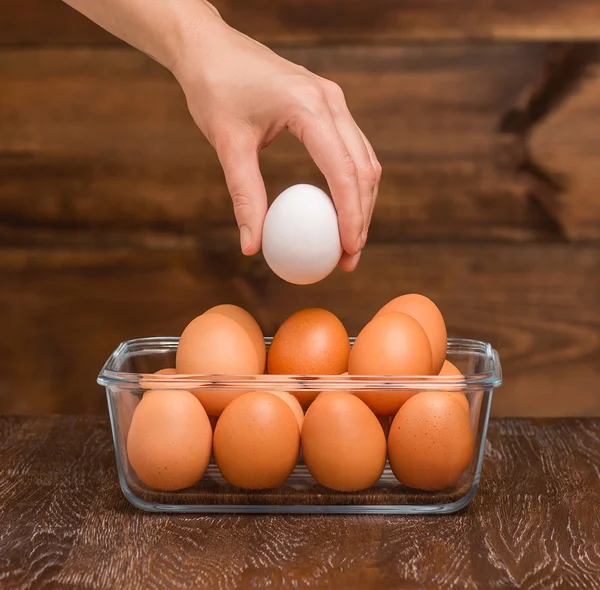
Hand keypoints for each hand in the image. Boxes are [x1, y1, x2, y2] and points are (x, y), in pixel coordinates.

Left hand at [173, 16, 380, 270]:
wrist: (210, 46)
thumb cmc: (215, 90)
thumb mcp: (228, 145)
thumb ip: (245, 196)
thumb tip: (252, 247)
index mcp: (309, 107)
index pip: (343, 170)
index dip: (351, 216)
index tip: (348, 251)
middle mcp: (331, 100)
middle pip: (364, 169)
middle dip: (362, 217)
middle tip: (349, 258)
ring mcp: (333, 100)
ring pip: (364, 159)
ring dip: (362, 202)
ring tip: (349, 241)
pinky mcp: (328, 104)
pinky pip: (352, 149)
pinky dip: (352, 183)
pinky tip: (340, 208)